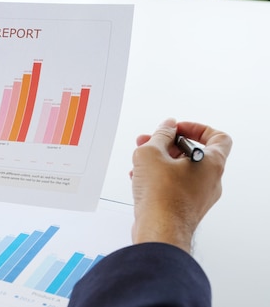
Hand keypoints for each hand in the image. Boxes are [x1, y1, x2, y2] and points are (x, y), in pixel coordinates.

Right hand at [130, 118, 231, 252]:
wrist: (159, 230)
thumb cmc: (162, 197)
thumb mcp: (151, 153)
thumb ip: (160, 135)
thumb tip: (167, 127)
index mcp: (212, 163)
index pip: (217, 137)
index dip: (196, 128)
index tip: (177, 129)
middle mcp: (211, 180)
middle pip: (194, 153)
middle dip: (168, 145)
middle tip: (151, 142)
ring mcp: (200, 196)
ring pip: (182, 170)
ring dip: (160, 162)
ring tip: (140, 162)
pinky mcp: (187, 208)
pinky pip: (176, 186)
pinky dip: (160, 178)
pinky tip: (140, 179)